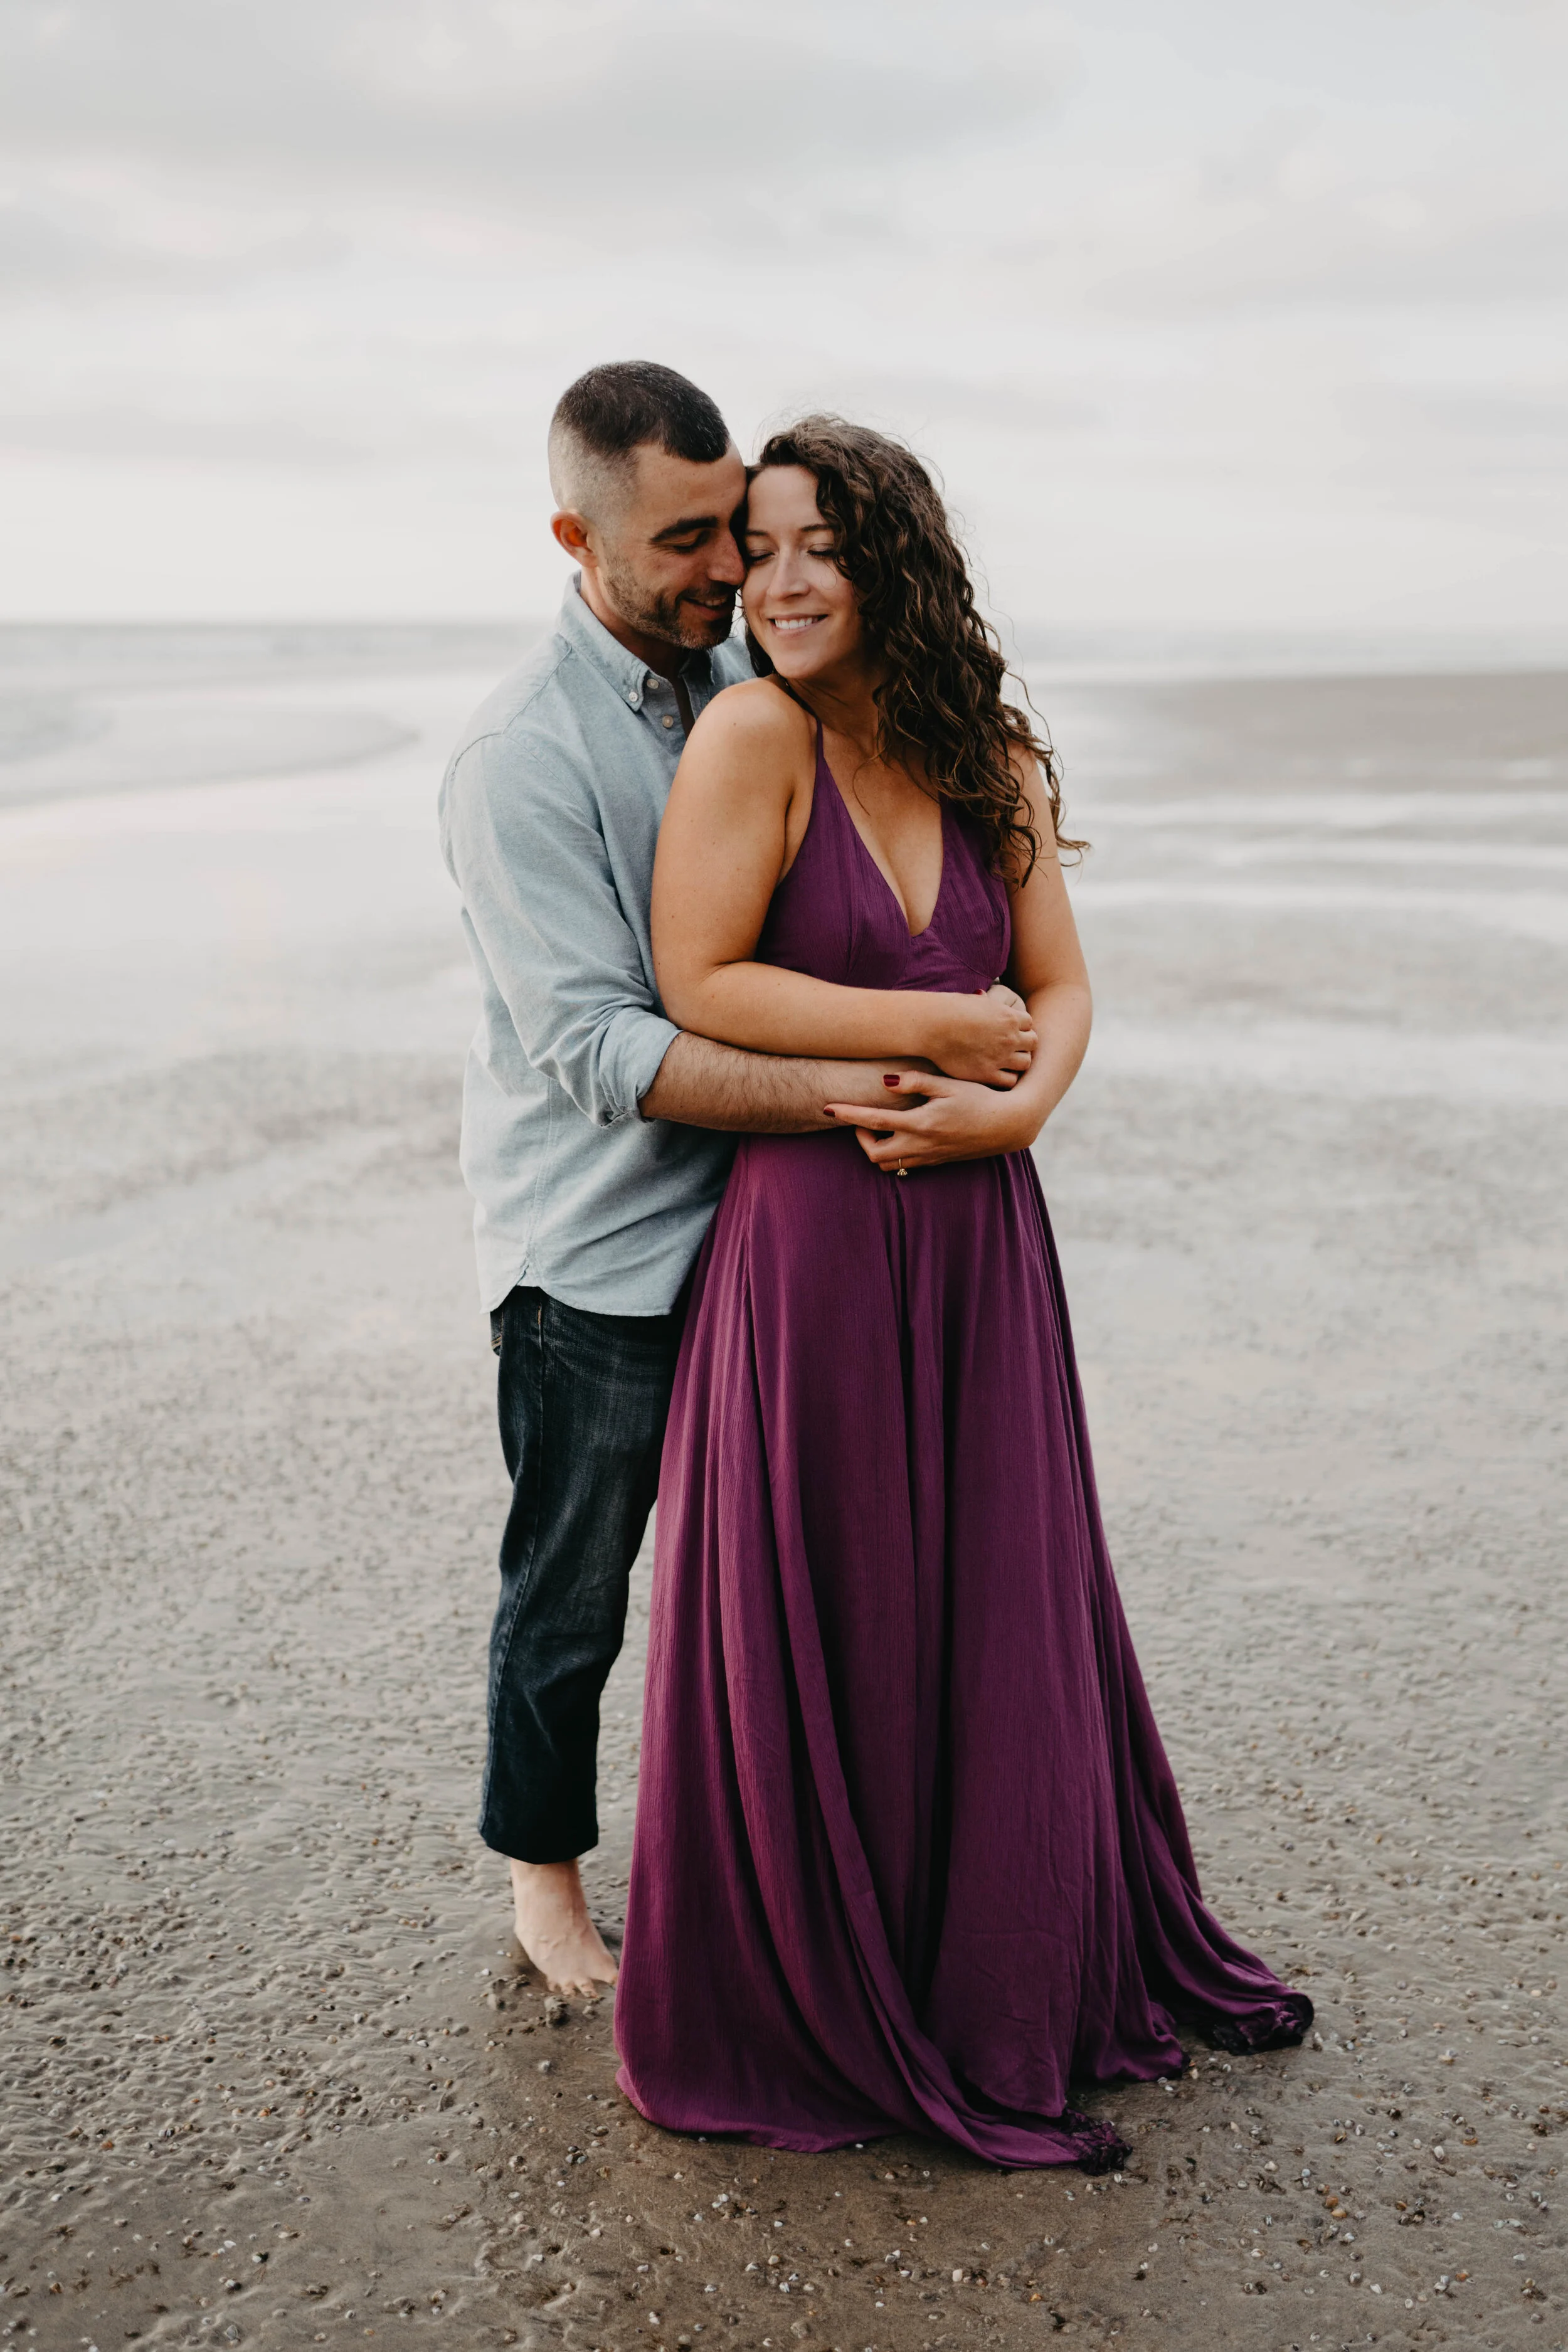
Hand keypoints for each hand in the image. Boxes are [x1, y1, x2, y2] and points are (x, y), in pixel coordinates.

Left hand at [820, 1069, 1035, 1170]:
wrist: (1008, 1125)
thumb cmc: (979, 1099)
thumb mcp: (948, 1084)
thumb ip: (916, 1081)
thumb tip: (885, 1082)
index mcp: (921, 1124)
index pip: (873, 1121)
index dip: (846, 1115)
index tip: (827, 1108)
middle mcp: (921, 1146)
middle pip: (874, 1154)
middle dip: (861, 1138)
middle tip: (863, 1119)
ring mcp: (929, 1158)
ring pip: (888, 1164)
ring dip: (877, 1147)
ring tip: (880, 1126)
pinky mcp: (937, 1162)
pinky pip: (905, 1166)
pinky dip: (894, 1154)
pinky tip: (899, 1135)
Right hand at [921, 984, 1035, 1085]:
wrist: (933, 1025)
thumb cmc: (948, 1009)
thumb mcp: (973, 1000)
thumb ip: (986, 1003)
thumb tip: (983, 995)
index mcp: (1008, 1017)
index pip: (1029, 1023)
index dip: (1020, 1028)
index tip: (1010, 1032)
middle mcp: (1009, 1037)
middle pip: (1032, 1042)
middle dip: (1023, 1044)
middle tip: (1010, 1048)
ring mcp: (1000, 1056)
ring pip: (1025, 1063)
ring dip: (1017, 1062)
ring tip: (1004, 1062)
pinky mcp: (987, 1073)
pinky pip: (1010, 1080)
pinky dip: (1006, 1077)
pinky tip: (995, 1073)